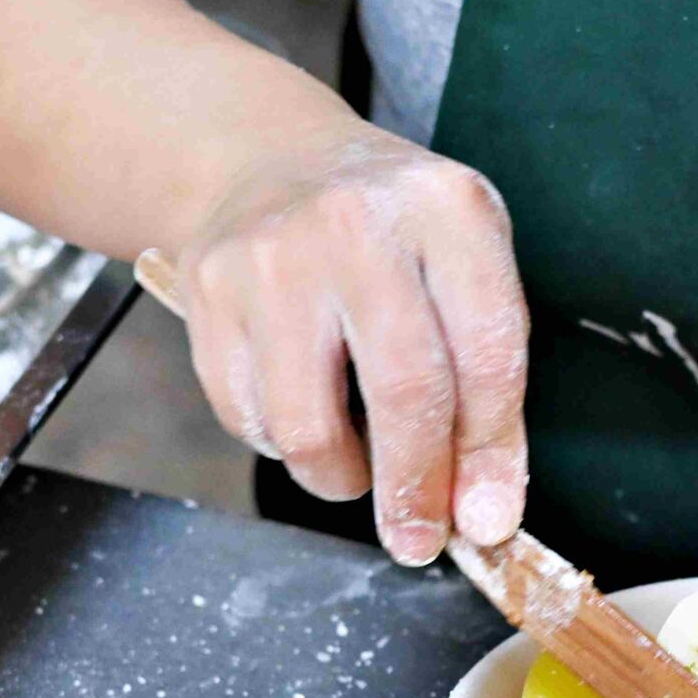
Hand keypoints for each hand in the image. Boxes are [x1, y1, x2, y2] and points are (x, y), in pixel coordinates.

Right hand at [174, 122, 529, 563]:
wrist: (270, 160)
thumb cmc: (388, 235)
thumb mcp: (461, 268)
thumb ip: (483, 382)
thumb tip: (480, 512)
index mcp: (448, 208)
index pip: (485, 352)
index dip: (490, 453)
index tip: (487, 519)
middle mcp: (358, 221)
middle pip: (403, 391)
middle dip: (416, 488)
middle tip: (417, 538)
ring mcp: (273, 252)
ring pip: (307, 425)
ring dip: (338, 476)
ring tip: (353, 464)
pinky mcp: (208, 287)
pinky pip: (246, 416)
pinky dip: (279, 443)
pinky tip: (300, 409)